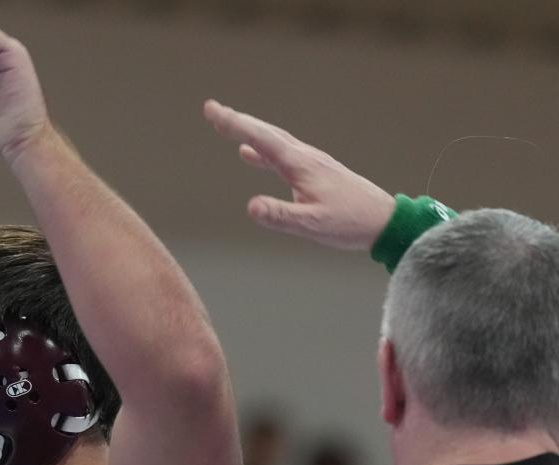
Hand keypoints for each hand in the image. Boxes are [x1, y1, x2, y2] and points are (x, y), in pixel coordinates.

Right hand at [203, 100, 394, 250]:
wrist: (383, 220)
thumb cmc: (349, 223)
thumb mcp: (311, 224)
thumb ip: (280, 215)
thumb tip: (250, 206)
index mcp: (300, 166)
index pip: (261, 140)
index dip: (235, 125)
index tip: (212, 112)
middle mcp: (304, 158)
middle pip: (265, 133)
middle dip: (237, 121)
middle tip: (211, 110)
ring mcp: (309, 163)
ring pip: (272, 141)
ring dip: (247, 132)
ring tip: (225, 125)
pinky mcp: (312, 173)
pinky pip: (279, 156)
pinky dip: (260, 151)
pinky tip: (248, 154)